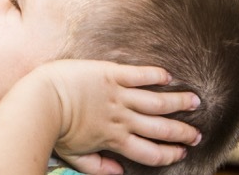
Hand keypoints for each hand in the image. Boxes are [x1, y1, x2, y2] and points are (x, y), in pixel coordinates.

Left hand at [29, 60, 200, 174]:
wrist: (41, 101)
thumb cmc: (54, 129)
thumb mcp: (75, 156)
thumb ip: (99, 167)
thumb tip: (119, 173)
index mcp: (115, 139)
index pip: (150, 152)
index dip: (169, 154)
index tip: (181, 152)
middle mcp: (121, 118)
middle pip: (160, 128)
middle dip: (182, 132)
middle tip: (198, 134)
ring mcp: (117, 95)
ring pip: (156, 101)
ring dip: (178, 102)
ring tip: (195, 102)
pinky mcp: (110, 74)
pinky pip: (138, 75)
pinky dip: (155, 75)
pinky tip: (169, 76)